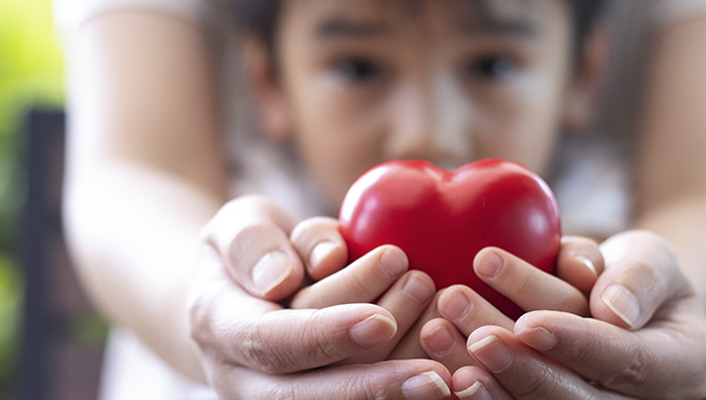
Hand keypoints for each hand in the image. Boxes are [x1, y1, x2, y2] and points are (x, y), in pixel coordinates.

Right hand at [187, 195, 452, 398]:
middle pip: (308, 394)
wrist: (244, 291)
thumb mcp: (235, 224)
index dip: (327, 335)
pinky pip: (362, 399)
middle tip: (439, 372)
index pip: (272, 340)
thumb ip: (251, 243)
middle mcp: (244, 376)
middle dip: (375, 386)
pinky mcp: (317, 392)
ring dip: (398, 377)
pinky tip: (454, 377)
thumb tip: (279, 280)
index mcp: (221, 327)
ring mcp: (279, 394)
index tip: (380, 321)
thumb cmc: (251, 249)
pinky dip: (404, 385)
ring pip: (337, 398)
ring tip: (448, 342)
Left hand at [448, 230, 705, 398]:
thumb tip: (614, 312)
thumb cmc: (637, 274)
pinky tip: (435, 361)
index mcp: (676, 367)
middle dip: (516, 363)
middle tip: (468, 326)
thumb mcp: (653, 259)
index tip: (529, 324)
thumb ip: (640, 279)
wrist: (623, 302)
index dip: (575, 345)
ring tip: (436, 330)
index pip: (624, 361)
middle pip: (573, 394)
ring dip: (480, 372)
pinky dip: (472, 386)